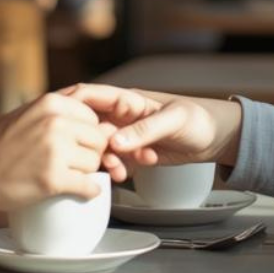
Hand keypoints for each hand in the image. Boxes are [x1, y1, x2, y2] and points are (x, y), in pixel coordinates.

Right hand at [0, 93, 114, 211]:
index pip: (93, 118)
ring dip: (86, 172)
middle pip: (99, 140)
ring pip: (95, 163)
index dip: (89, 134)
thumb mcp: (27, 112)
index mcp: (51, 103)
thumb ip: (56, 108)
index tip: (79, 146)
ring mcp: (55, 151)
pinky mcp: (53, 178)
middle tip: (74, 164)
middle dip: (91, 154)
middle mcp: (56, 123)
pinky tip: (80, 191)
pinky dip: (89, 191)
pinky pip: (90, 186)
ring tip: (67, 175)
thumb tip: (90, 108)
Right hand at [62, 84, 243, 173]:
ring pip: (100, 147)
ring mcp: (126, 135)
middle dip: (91, 143)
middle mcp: (122, 116)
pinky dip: (115, 169)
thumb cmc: (198, 119)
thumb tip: (114, 141)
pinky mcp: (132, 153)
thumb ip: (145, 130)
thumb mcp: (174, 121)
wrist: (216, 138)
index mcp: (128, 99)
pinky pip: (113, 161)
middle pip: (91, 126)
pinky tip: (124, 176)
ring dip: (104, 160)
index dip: (71, 105)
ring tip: (119, 172)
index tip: (57, 121)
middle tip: (102, 159)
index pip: (91, 96)